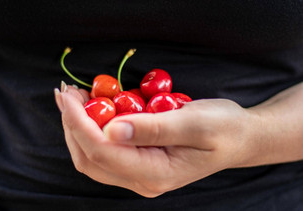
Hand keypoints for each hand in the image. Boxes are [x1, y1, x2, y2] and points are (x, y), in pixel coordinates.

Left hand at [54, 84, 256, 196]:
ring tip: (76, 96)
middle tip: (67, 91)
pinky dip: (93, 128)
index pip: (102, 151)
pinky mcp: (138, 163)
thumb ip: (154, 128)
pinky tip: (94, 107)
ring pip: (92, 156)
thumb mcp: (195, 123)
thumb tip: (111, 128)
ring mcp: (139, 174)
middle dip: (72, 123)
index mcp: (156, 173)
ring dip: (78, 126)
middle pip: (90, 157)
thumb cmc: (224, 128)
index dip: (79, 123)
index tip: (68, 95)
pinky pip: (105, 150)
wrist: (239, 138)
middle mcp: (142, 180)